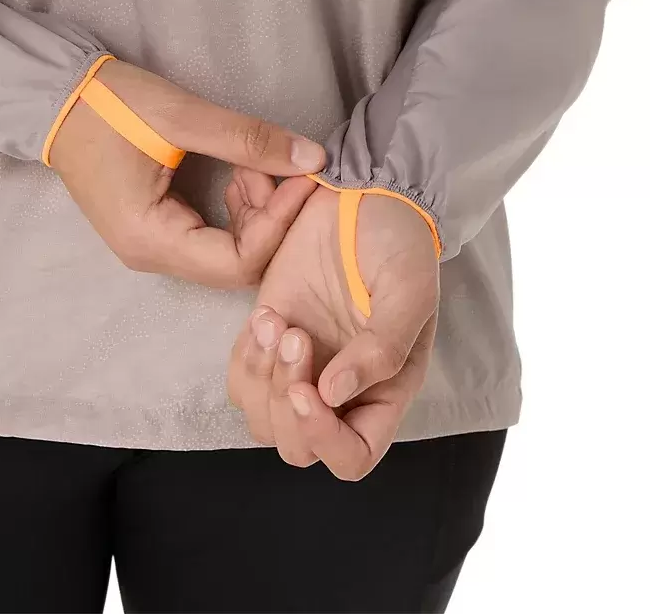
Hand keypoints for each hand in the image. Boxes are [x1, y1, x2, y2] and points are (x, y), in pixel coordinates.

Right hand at [50, 59, 324, 286]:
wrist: (54, 98)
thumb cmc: (107, 105)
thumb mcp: (180, 115)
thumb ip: (248, 140)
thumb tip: (314, 160)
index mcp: (151, 239)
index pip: (237, 261)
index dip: (280, 224)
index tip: (303, 180)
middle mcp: (151, 256)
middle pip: (236, 264)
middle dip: (270, 219)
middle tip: (280, 169)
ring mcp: (153, 246)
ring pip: (228, 253)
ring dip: (256, 213)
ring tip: (256, 163)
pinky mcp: (158, 231)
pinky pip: (212, 238)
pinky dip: (238, 210)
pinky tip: (241, 172)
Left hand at [228, 181, 439, 478]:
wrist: (363, 193)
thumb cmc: (399, 242)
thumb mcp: (409, 289)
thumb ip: (384, 347)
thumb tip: (335, 395)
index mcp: (385, 391)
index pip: (352, 458)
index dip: (326, 440)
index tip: (310, 391)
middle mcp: (341, 390)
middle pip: (297, 447)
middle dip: (286, 403)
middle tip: (297, 335)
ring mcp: (302, 366)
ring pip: (262, 418)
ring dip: (261, 377)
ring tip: (278, 320)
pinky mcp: (270, 339)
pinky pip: (240, 380)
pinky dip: (244, 356)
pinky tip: (266, 314)